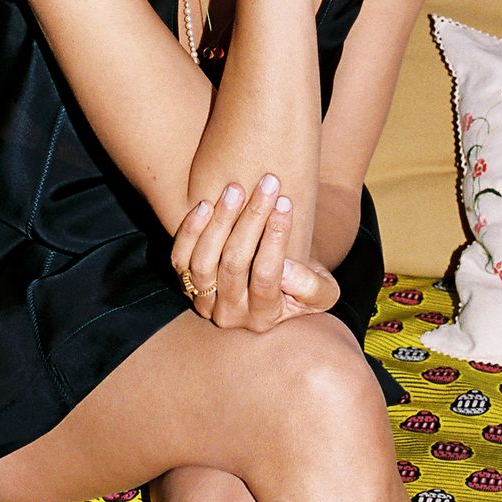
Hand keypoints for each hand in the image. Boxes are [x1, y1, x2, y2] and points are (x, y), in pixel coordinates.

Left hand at [170, 177, 338, 331]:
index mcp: (264, 318)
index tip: (285, 201)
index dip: (276, 236)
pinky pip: (179, 259)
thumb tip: (285, 270)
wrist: (274, 282)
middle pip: (234, 264)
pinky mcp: (185, 284)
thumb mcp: (322, 290)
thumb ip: (311, 287)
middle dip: (252, 219)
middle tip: (266, 183)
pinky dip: (190, 231)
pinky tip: (207, 204)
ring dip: (221, 221)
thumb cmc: (302, 282)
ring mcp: (203, 302)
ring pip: (204, 261)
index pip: (267, 275)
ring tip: (236, 189)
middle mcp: (230, 315)